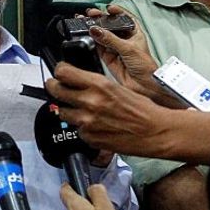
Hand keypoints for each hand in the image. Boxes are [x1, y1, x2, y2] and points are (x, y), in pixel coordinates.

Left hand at [45, 62, 170, 155]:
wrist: (154, 131)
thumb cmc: (142, 109)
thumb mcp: (117, 87)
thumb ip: (94, 84)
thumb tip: (76, 81)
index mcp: (99, 85)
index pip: (63, 72)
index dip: (59, 71)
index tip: (60, 72)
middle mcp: (90, 102)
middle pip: (55, 90)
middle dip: (54, 87)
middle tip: (56, 87)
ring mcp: (87, 122)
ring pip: (61, 112)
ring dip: (67, 109)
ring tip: (80, 109)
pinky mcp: (89, 138)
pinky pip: (76, 129)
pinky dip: (81, 127)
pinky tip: (94, 124)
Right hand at [83, 6, 168, 103]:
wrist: (143, 86)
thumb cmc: (146, 67)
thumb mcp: (128, 48)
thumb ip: (110, 39)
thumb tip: (96, 30)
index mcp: (134, 33)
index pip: (125, 18)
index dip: (117, 12)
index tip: (108, 8)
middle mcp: (124, 39)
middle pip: (110, 25)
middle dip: (101, 19)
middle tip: (90, 14)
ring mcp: (115, 48)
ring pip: (102, 35)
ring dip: (94, 29)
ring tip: (84, 22)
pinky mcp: (108, 58)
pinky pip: (98, 47)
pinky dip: (92, 41)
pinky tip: (87, 35)